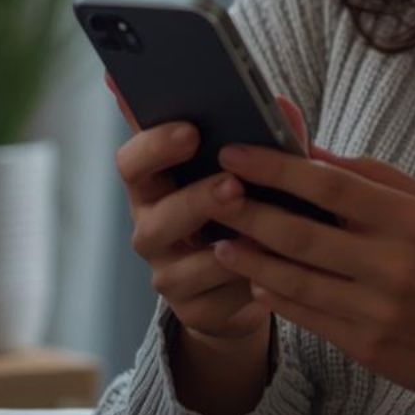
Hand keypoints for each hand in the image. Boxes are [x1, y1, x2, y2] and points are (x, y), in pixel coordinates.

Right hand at [106, 73, 310, 342]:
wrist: (246, 275)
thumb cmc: (246, 204)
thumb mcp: (252, 170)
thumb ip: (262, 138)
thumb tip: (282, 104)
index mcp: (154, 184)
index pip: (132, 162)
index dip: (155, 146)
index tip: (191, 131)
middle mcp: (150, 228)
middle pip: (157, 215)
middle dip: (197, 199)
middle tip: (233, 184)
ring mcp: (166, 273)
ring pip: (182, 266)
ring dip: (222, 249)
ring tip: (259, 234)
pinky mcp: (193, 310)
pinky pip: (216, 300)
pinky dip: (244, 283)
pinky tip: (271, 271)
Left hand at [205, 134, 414, 414]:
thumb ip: (372, 178)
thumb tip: (310, 151)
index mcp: (411, 220)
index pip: (330, 184)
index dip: (276, 167)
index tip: (236, 152)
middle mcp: (392, 263)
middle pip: (300, 232)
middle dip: (248, 210)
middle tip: (212, 193)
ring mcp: (377, 309)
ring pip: (294, 278)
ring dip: (250, 257)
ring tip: (220, 240)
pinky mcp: (365, 346)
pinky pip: (306, 315)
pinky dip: (276, 294)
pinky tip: (255, 278)